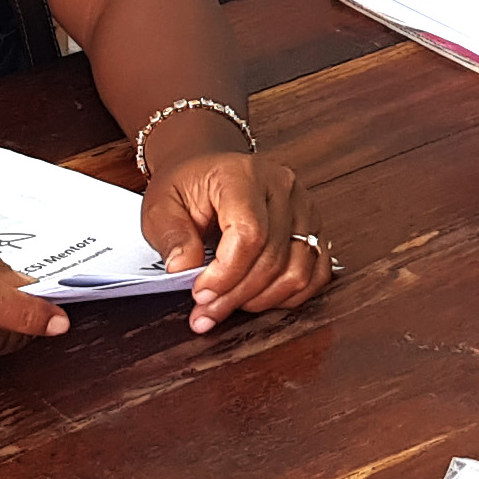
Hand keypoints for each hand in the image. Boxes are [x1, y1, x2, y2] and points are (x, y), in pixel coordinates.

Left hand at [142, 149, 331, 332]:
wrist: (208, 167)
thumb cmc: (188, 185)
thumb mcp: (161, 205)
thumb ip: (172, 236)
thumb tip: (184, 269)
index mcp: (242, 175)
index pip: (249, 233)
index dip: (227, 274)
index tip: (201, 293)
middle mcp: (281, 187)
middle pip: (273, 257)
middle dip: (237, 295)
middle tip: (207, 311)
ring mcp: (303, 207)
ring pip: (299, 270)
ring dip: (263, 300)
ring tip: (230, 305)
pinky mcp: (314, 227)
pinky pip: (317, 273)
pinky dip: (290, 296)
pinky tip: (260, 299)